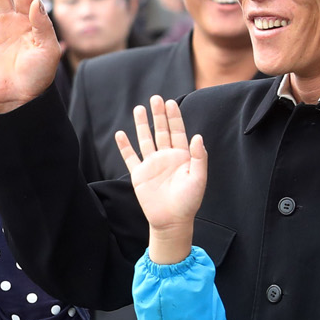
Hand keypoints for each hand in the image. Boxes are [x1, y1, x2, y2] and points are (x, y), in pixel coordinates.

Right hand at [114, 95, 207, 261]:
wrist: (172, 221)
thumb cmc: (189, 201)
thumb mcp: (199, 178)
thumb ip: (198, 157)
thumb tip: (197, 136)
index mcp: (182, 156)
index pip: (178, 132)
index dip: (174, 117)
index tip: (171, 103)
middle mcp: (166, 157)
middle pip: (161, 131)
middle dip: (158, 115)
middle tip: (155, 98)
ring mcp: (151, 165)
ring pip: (145, 140)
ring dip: (142, 125)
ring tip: (138, 108)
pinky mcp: (139, 175)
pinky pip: (130, 158)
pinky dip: (124, 146)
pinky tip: (120, 134)